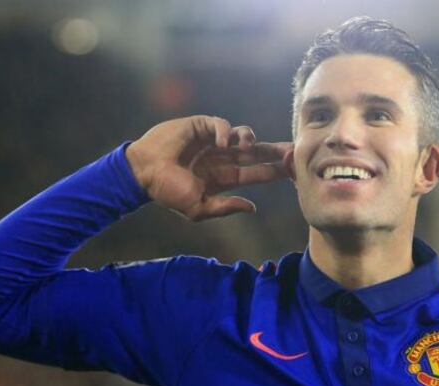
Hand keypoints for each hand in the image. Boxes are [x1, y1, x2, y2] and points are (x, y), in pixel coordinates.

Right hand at [126, 115, 290, 220]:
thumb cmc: (167, 192)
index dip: (274, 171)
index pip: (256, 173)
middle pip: (256, 153)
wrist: (144, 172)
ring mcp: (213, 141)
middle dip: (276, 151)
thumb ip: (225, 208)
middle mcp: (222, 158)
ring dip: (250, 139)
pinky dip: (226, 131)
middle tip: (295, 150)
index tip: (293, 170)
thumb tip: (252, 208)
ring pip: (243, 136)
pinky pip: (221, 125)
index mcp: (224, 178)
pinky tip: (224, 142)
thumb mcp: (199, 208)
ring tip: (248, 146)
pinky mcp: (200, 126)